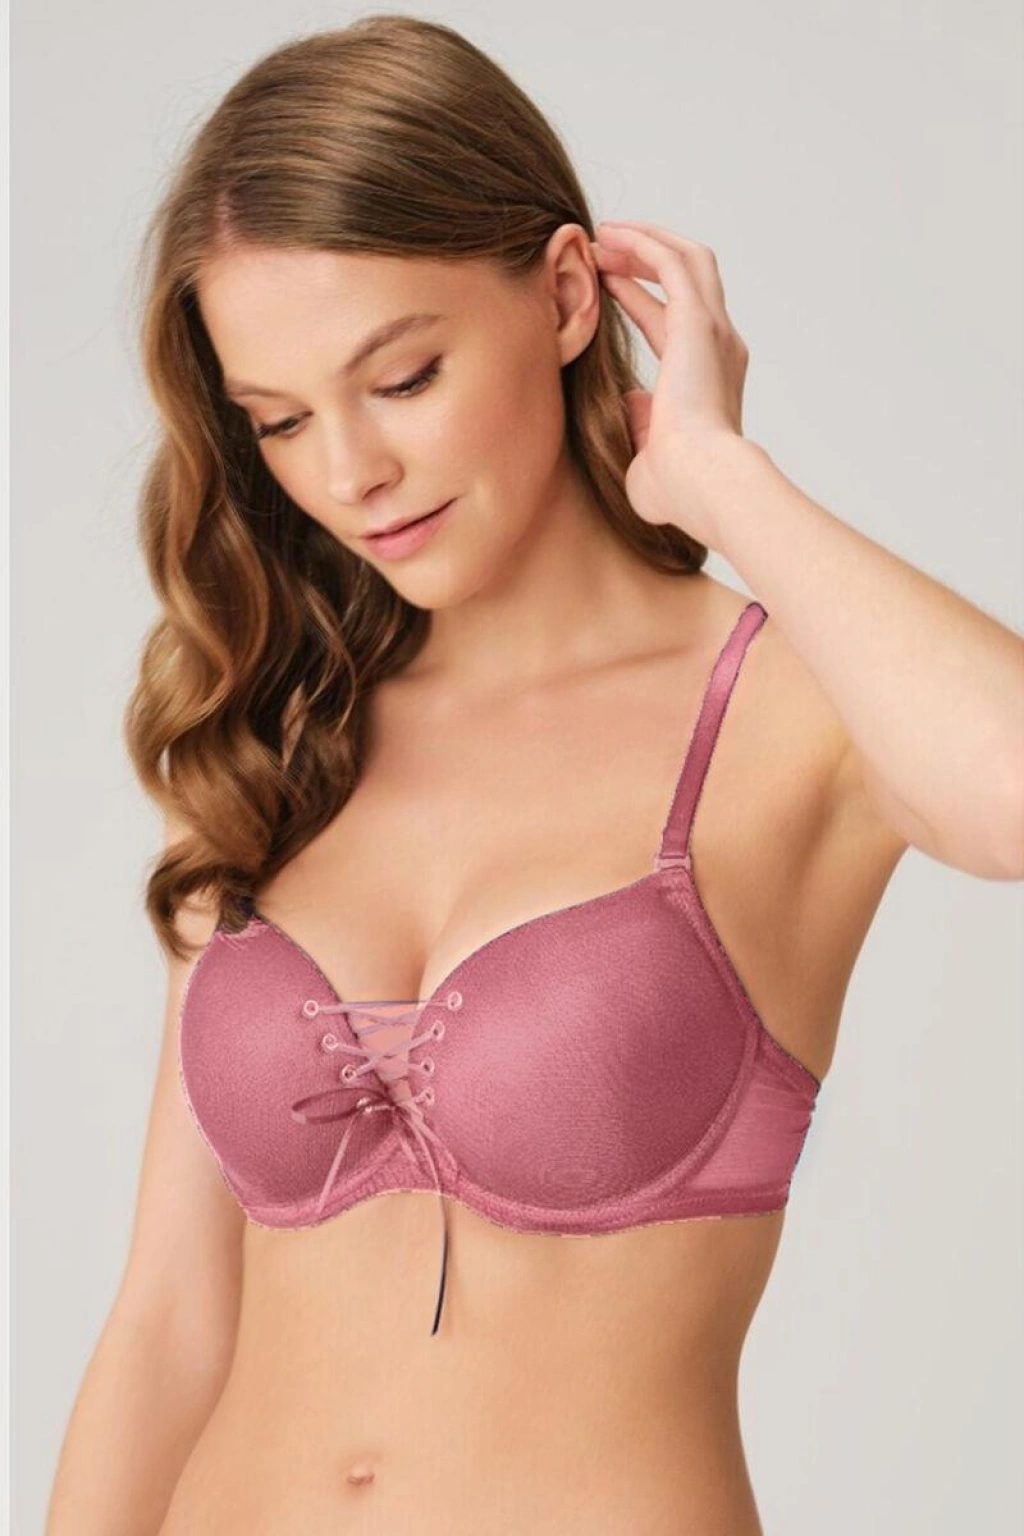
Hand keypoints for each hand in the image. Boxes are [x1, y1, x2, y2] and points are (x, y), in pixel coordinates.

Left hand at [592, 219, 750, 546]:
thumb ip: (642, 423)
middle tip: (604, 248)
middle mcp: (720, 346)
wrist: (700, 482)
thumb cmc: (677, 486)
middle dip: (646, 256)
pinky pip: (671, 261)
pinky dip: (642, 242)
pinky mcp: (697, 321)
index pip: (673, 320)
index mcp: (710, 376)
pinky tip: (610, 236)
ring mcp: (713, 330)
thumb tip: (629, 403)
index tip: (607, 282)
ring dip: (644, 241)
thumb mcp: (650, 451)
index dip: (639, 297)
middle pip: (689, 278)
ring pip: (685, 259)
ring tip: (605, 234)